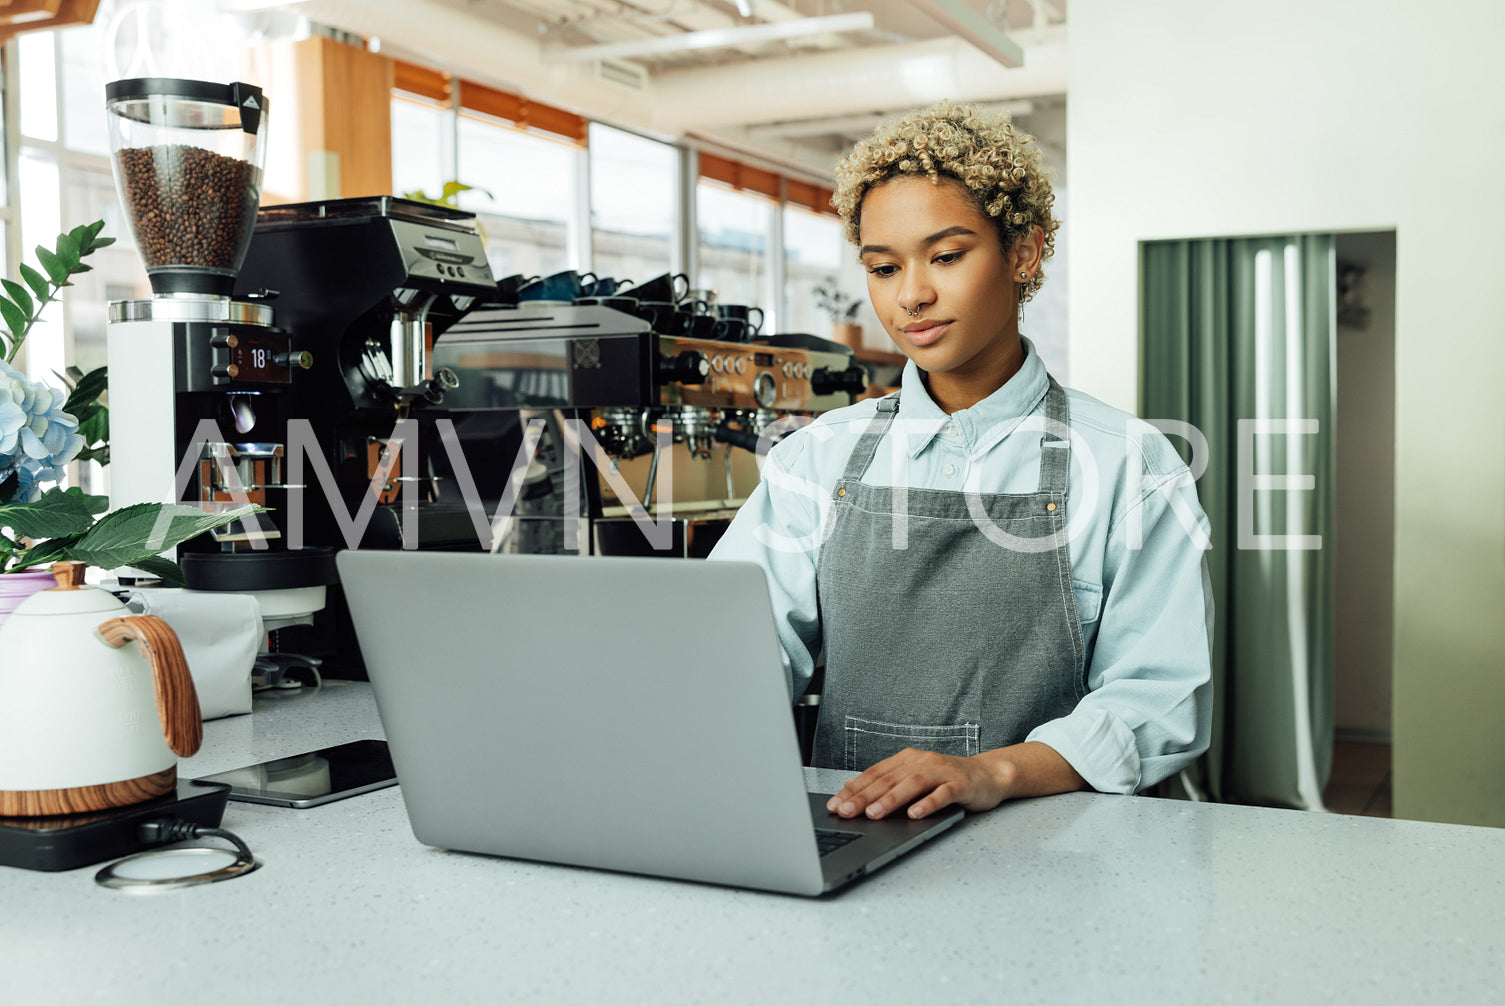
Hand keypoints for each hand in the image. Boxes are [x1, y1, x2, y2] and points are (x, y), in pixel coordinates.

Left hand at [825, 748, 1016, 820]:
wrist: (988, 775)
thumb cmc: (947, 780)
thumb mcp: (913, 778)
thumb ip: (886, 782)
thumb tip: (851, 786)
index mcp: (907, 759)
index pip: (874, 774)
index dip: (853, 788)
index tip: (835, 804)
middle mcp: (921, 761)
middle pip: (888, 779)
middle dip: (864, 796)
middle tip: (846, 811)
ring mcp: (942, 772)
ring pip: (912, 784)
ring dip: (891, 800)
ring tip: (873, 814)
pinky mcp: (960, 784)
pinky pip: (942, 794)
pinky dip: (927, 804)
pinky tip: (914, 814)